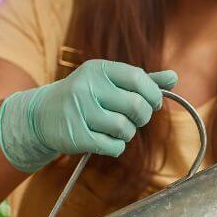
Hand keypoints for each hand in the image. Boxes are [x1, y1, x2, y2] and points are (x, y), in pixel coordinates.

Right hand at [0, 60, 177, 171]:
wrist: (42, 115)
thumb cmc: (85, 97)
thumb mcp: (109, 82)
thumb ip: (142, 80)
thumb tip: (174, 78)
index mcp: (98, 69)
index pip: (139, 78)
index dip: (153, 95)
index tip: (152, 104)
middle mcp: (88, 86)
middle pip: (136, 106)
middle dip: (142, 118)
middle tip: (134, 119)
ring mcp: (80, 111)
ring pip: (125, 128)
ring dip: (127, 134)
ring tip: (115, 129)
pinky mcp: (76, 135)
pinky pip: (113, 146)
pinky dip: (115, 147)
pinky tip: (105, 141)